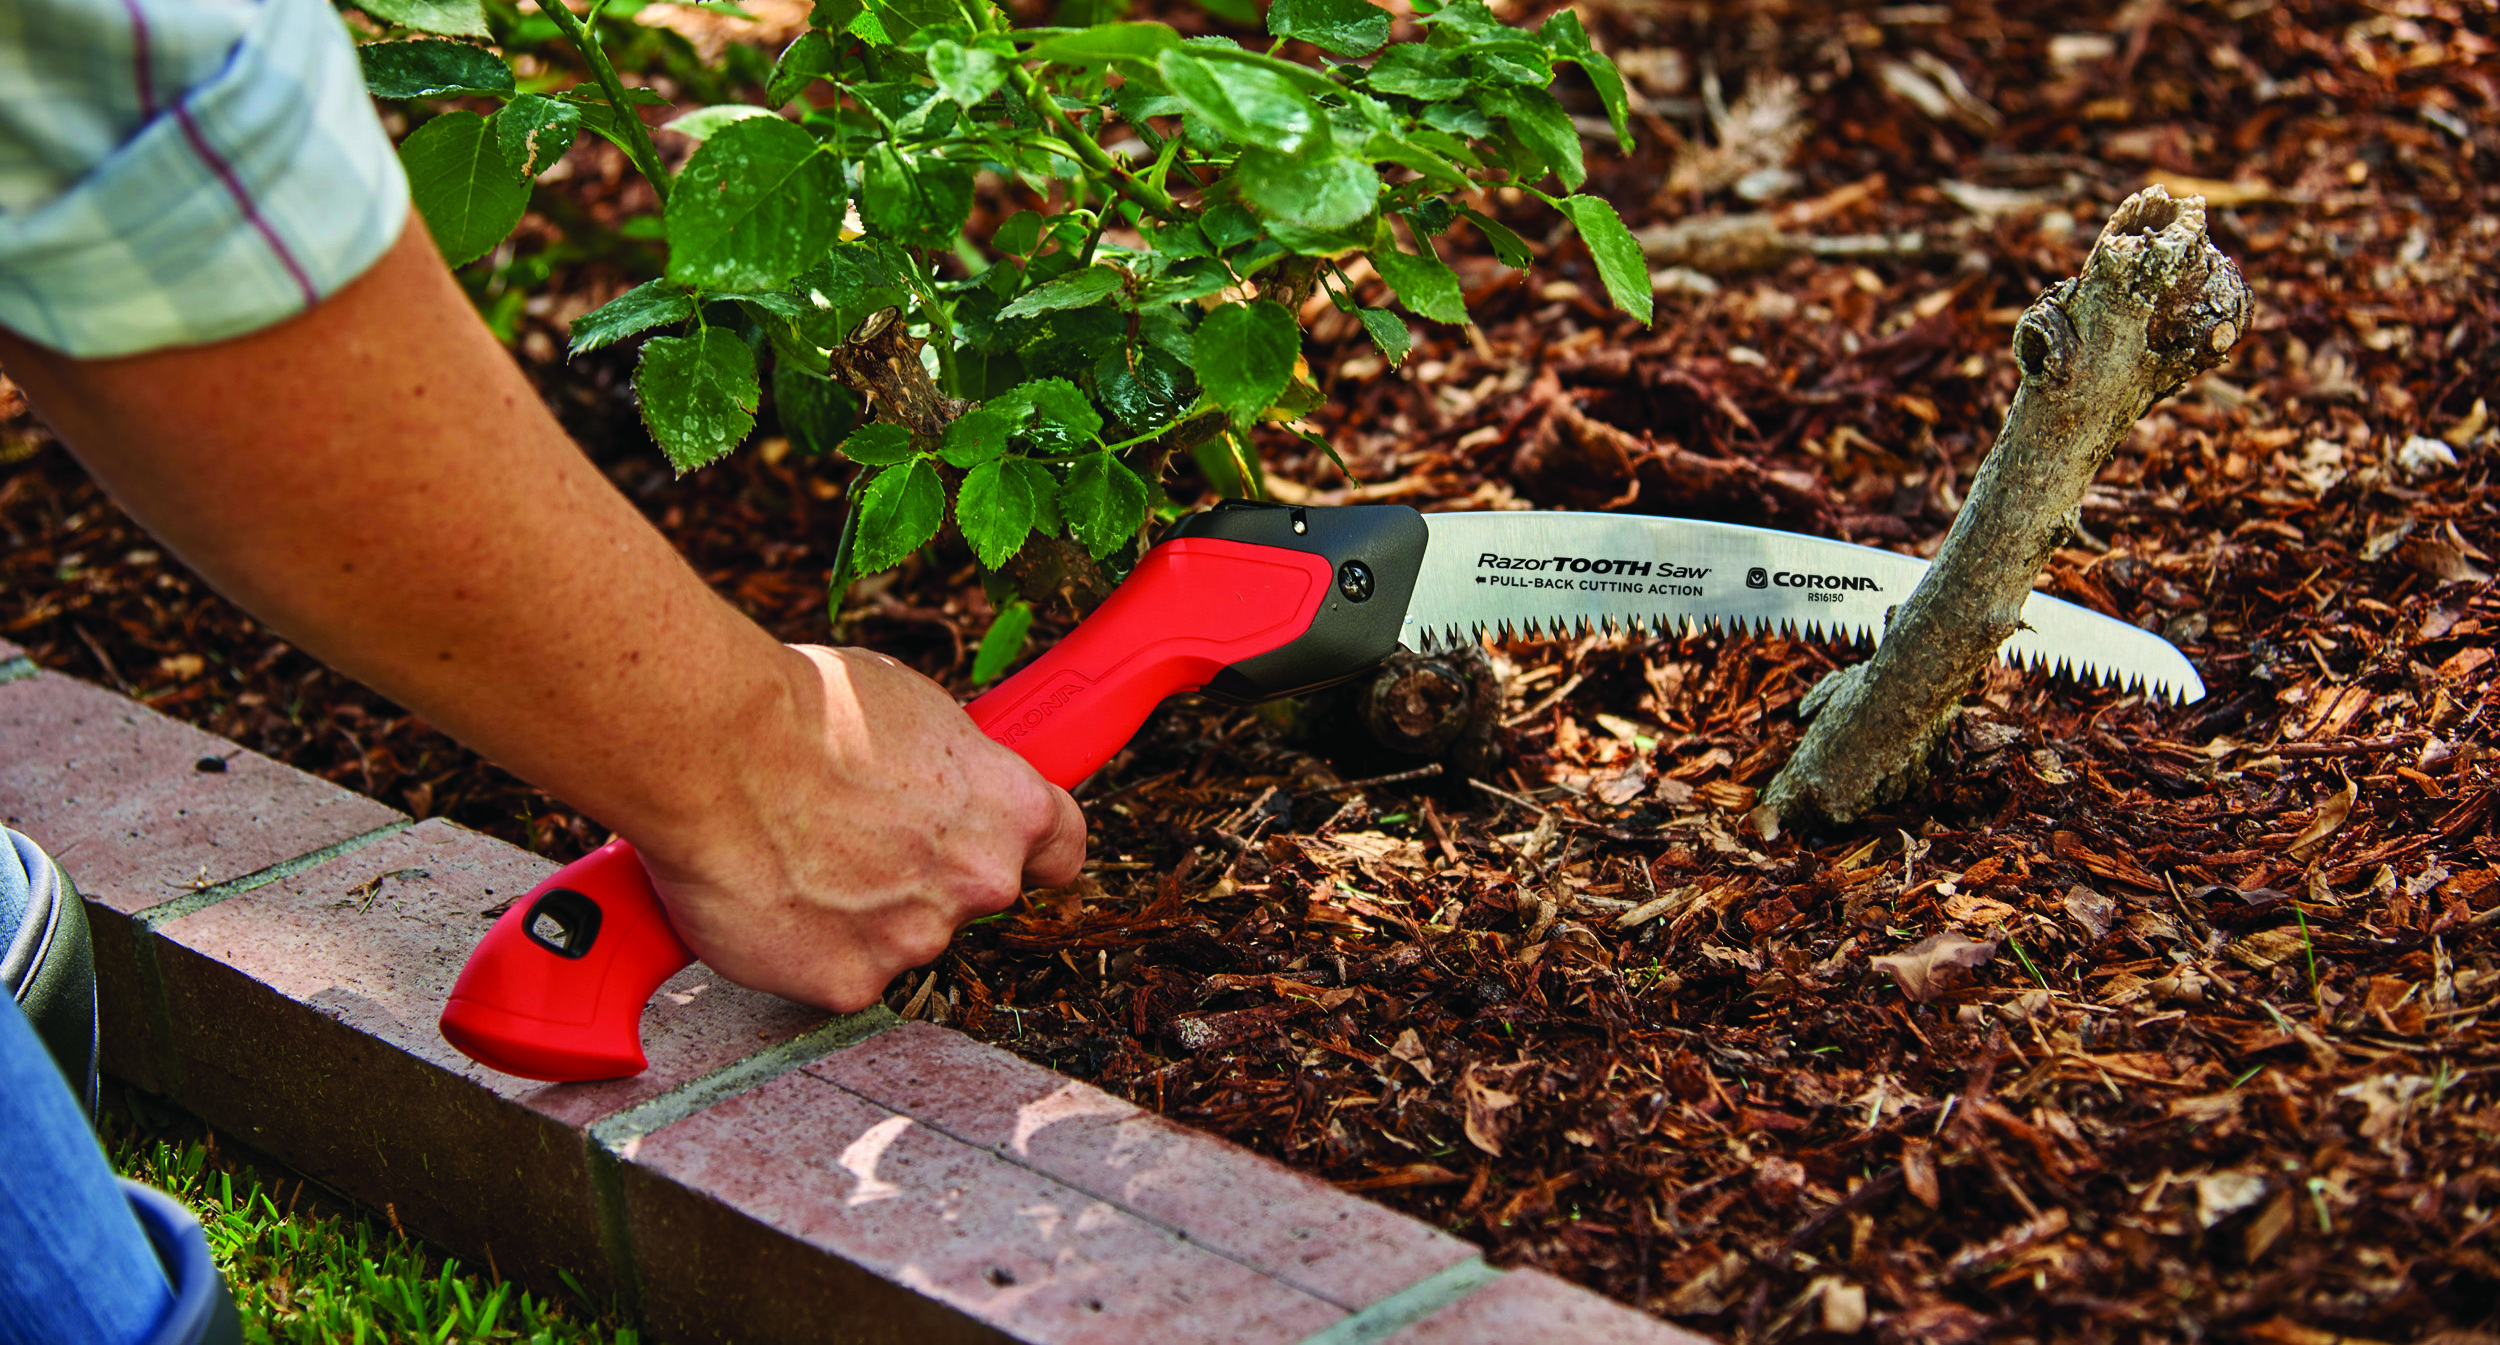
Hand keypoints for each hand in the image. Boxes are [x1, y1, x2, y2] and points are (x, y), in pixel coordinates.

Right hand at [631, 645, 1085, 1012]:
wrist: (718, 751)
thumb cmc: (805, 711)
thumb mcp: (910, 709)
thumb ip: (946, 764)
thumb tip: (931, 776)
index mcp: (1009, 807)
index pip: (1060, 846)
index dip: (1032, 849)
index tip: (1009, 849)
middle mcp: (979, 881)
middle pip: (967, 894)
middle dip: (921, 876)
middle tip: (849, 838)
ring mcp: (917, 939)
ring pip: (896, 936)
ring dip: (856, 912)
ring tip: (792, 855)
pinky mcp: (849, 983)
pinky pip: (833, 972)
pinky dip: (802, 947)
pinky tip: (767, 897)